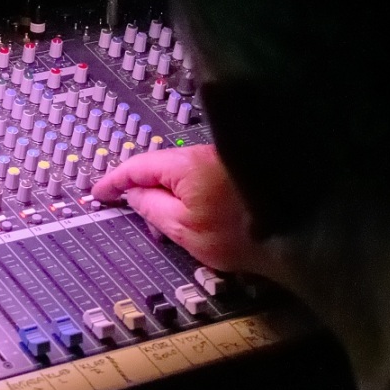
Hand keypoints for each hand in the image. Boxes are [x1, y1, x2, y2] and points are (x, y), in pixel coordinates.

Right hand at [91, 144, 271, 274]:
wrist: (290, 233)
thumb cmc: (236, 235)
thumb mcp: (182, 228)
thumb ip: (151, 207)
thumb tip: (132, 194)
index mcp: (184, 165)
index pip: (137, 166)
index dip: (114, 180)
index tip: (98, 193)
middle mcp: (201, 154)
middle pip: (158, 165)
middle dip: (137, 184)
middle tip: (120, 205)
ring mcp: (218, 159)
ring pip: (177, 170)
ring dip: (161, 188)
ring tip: (153, 214)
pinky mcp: (232, 169)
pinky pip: (195, 175)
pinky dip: (181, 188)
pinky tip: (182, 208)